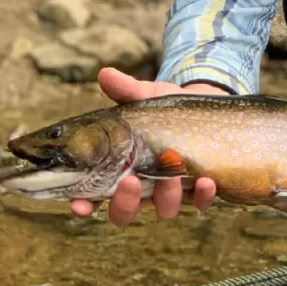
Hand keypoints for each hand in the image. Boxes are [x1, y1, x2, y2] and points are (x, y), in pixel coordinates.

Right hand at [70, 67, 223, 226]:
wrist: (205, 105)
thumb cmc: (166, 108)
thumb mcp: (146, 96)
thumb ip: (127, 90)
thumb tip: (105, 74)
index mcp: (120, 169)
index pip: (95, 196)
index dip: (85, 205)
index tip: (80, 205)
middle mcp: (143, 187)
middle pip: (125, 211)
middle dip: (125, 203)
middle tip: (130, 182)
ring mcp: (171, 191)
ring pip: (163, 209)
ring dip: (166, 197)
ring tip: (172, 176)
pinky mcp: (198, 188)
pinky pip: (200, 202)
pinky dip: (202, 196)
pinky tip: (206, 181)